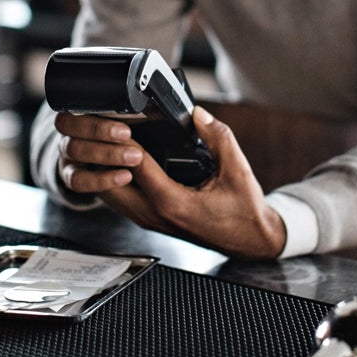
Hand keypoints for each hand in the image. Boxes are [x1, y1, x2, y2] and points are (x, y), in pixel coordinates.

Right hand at [53, 112, 144, 193]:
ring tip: (134, 158)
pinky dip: (101, 179)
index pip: (75, 106)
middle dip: (99, 130)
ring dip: (105, 154)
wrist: (106, 163)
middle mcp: (68, 130)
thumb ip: (130, 112)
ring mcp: (67, 154)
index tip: (124, 126)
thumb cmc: (117, 135)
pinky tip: (124, 177)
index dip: (97, 115)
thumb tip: (151, 105)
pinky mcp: (70, 176)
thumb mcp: (123, 120)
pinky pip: (77, 180)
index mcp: (78, 110)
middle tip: (127, 136)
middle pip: (69, 125)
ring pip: (74, 150)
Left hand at [99, 107, 287, 258]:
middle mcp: (155, 215)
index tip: (120, 119)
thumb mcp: (237, 169)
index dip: (126, 140)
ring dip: (105, 170)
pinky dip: (113, 181)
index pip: (136, 166)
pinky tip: (120, 163)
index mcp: (173, 203)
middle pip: (109, 184)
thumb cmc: (244, 212)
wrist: (251, 242)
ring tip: (110, 143)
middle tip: (109, 131)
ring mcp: (149, 221)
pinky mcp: (150, 221)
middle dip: (105, 156)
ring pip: (109, 195)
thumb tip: (198, 114)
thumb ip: (217, 137)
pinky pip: (119, 201)